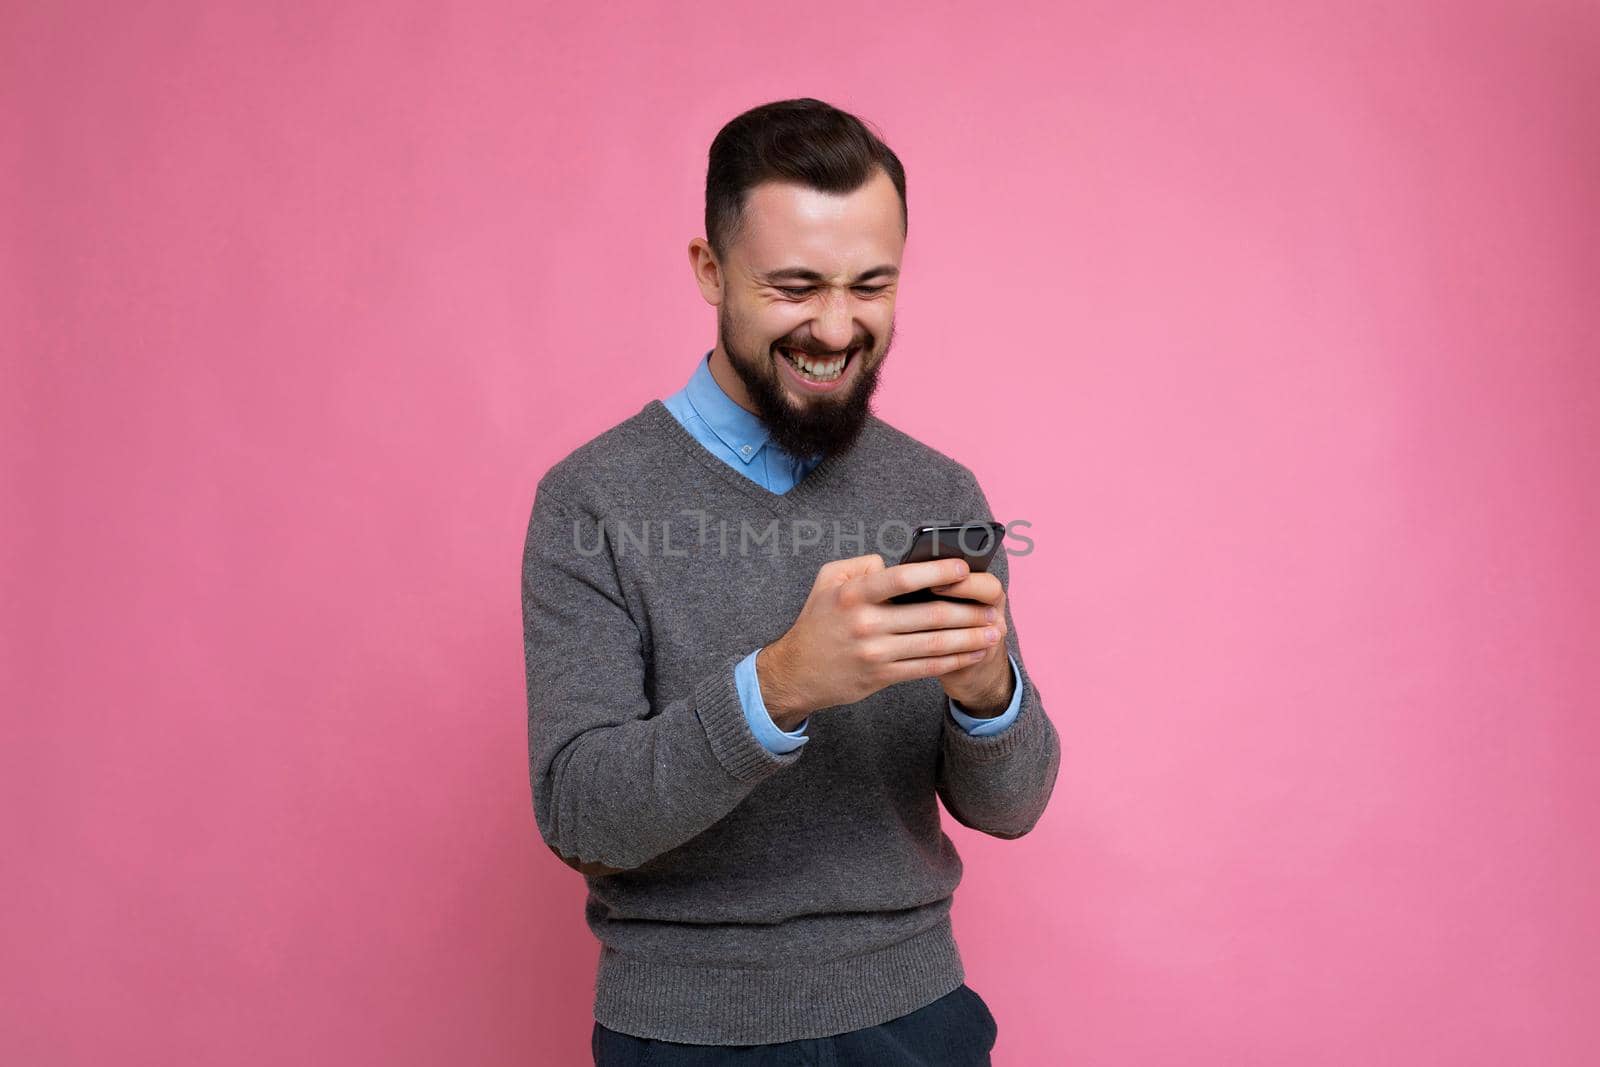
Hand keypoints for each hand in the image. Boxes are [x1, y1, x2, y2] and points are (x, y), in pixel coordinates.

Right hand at [756, 553, 1002, 727]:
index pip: (901, 579)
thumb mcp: (827, 581)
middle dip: (968, 611)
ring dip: (969, 638)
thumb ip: (861, 565)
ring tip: (993, 631)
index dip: (937, 572)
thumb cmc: (818, 621)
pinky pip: (926, 667)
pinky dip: (955, 660)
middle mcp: (865, 624)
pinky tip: (973, 653)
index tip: (964, 568)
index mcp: (853, 595)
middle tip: (994, 607)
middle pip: (929, 615)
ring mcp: (875, 653)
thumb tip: (893, 562)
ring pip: (934, 644)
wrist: (797, 672)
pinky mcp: (882, 676)